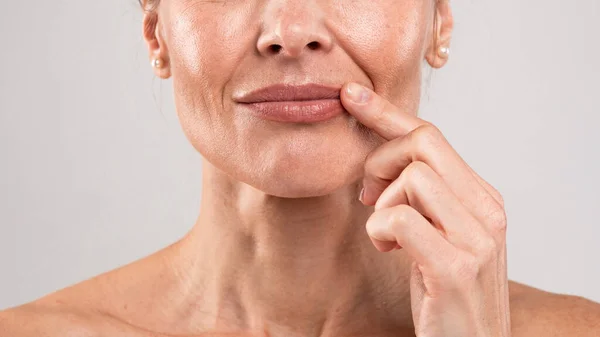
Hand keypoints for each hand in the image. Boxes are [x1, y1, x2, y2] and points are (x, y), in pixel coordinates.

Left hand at [340, 82, 510, 336]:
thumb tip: (381, 161)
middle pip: (423, 142)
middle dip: (380, 158)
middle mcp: (487, 210)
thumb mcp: (437, 233)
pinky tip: (387, 249)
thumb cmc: (446, 292)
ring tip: (385, 233)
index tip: (350, 96)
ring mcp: (477, 237)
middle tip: (367, 193)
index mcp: (482, 197)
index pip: (432, 136)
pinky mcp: (455, 266)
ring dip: (383, 202)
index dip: (387, 113)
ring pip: (413, 176)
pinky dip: (380, 229)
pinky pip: (400, 217)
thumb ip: (422, 197)